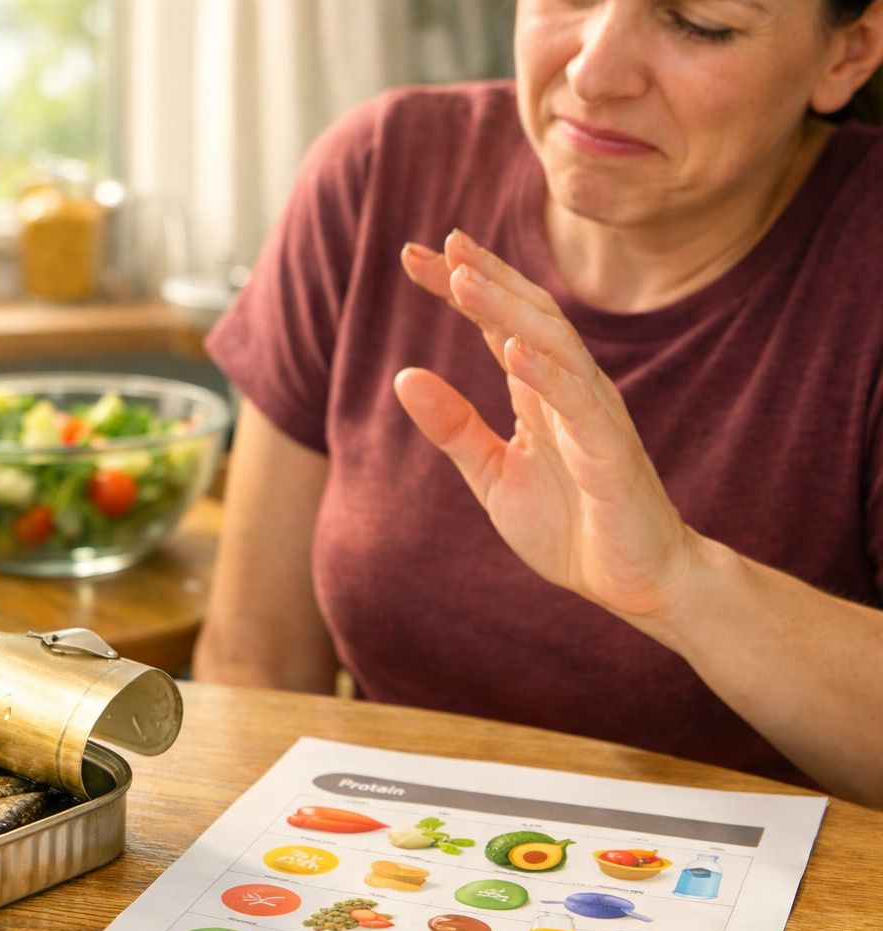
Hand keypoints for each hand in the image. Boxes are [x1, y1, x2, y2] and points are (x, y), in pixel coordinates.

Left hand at [395, 229, 697, 622]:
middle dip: (483, 276)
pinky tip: (510, 348)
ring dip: (505, 308)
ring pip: (551, 344)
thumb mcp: (493, 474)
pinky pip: (577, 401)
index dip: (459, 285)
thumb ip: (452, 426)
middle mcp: (569, 388)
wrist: (635, 581)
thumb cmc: (571, 526)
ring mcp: (593, 413)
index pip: (496, 321)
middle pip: (526, 314)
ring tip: (461, 279)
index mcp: (539, 390)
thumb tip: (401, 377)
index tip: (413, 255)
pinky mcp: (609, 449)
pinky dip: (544, 372)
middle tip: (439, 244)